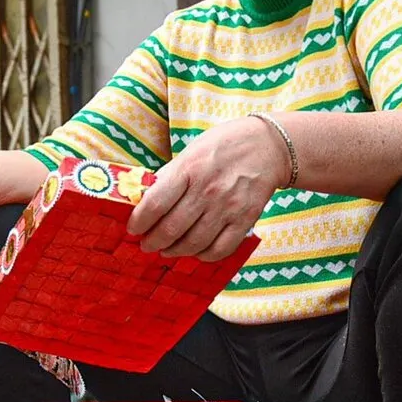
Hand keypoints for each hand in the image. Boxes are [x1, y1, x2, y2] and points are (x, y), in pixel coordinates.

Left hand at [128, 116, 286, 259]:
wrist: (269, 146)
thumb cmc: (225, 145)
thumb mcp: (191, 150)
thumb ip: (170, 175)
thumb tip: (146, 196)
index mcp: (189, 169)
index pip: (155, 204)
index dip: (139, 222)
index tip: (133, 229)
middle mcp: (207, 190)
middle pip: (171, 228)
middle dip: (153, 242)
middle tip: (147, 245)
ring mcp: (228, 207)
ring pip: (193, 243)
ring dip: (175, 251)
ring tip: (167, 250)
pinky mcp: (245, 219)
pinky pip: (220, 249)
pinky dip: (204, 255)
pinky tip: (196, 251)